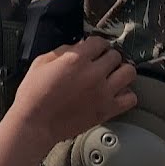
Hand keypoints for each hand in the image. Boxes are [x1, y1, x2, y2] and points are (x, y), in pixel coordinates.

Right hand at [13, 37, 136, 142]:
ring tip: (111, 76)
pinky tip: (114, 94)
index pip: (100, 41)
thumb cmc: (34, 94)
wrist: (35, 123)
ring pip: (129, 73)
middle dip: (107, 57)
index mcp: (76, 59)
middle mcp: (93, 73)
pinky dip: (126, 94)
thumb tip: (78, 46)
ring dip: (120, 72)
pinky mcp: (107, 110)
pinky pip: (131, 98)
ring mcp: (103, 92)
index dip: (96, 44)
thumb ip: (62, 51)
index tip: (93, 49)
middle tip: (100, 63)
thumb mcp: (41, 62)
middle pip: (116, 55)